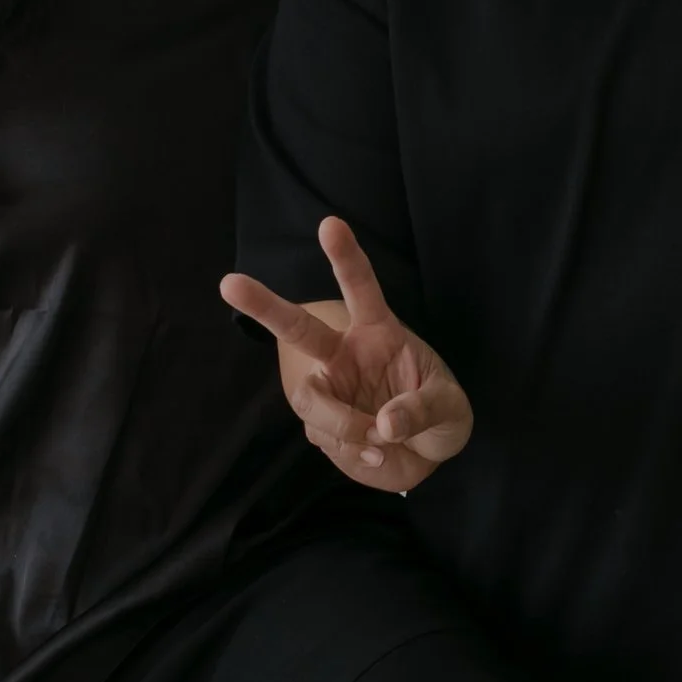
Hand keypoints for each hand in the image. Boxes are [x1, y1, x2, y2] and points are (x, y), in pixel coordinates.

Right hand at [220, 217, 471, 493]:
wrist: (427, 456)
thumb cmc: (441, 416)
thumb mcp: (451, 409)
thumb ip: (422, 410)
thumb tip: (384, 425)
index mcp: (379, 331)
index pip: (361, 288)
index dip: (345, 258)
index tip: (330, 225)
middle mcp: (345, 355)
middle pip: (298, 329)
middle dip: (264, 306)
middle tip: (230, 283)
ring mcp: (329, 390)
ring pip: (308, 398)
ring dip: (338, 422)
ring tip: (378, 441)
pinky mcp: (321, 426)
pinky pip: (324, 437)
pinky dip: (352, 449)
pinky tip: (376, 454)